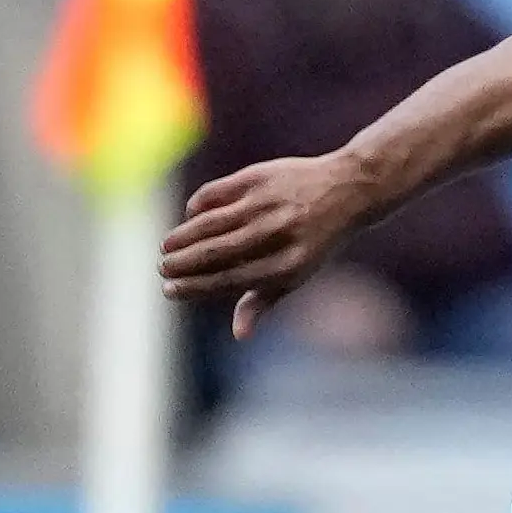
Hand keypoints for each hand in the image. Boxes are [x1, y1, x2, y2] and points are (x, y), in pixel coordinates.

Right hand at [158, 155, 382, 337]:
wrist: (349, 190)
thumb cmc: (316, 241)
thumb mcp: (298, 274)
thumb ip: (264, 301)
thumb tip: (239, 334)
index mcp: (287, 265)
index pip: (229, 280)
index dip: (195, 286)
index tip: (169, 289)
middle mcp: (276, 234)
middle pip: (216, 252)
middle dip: (183, 263)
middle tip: (162, 268)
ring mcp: (266, 204)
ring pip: (211, 222)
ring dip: (183, 236)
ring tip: (167, 247)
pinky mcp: (259, 177)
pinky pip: (216, 194)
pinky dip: (198, 207)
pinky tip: (190, 218)